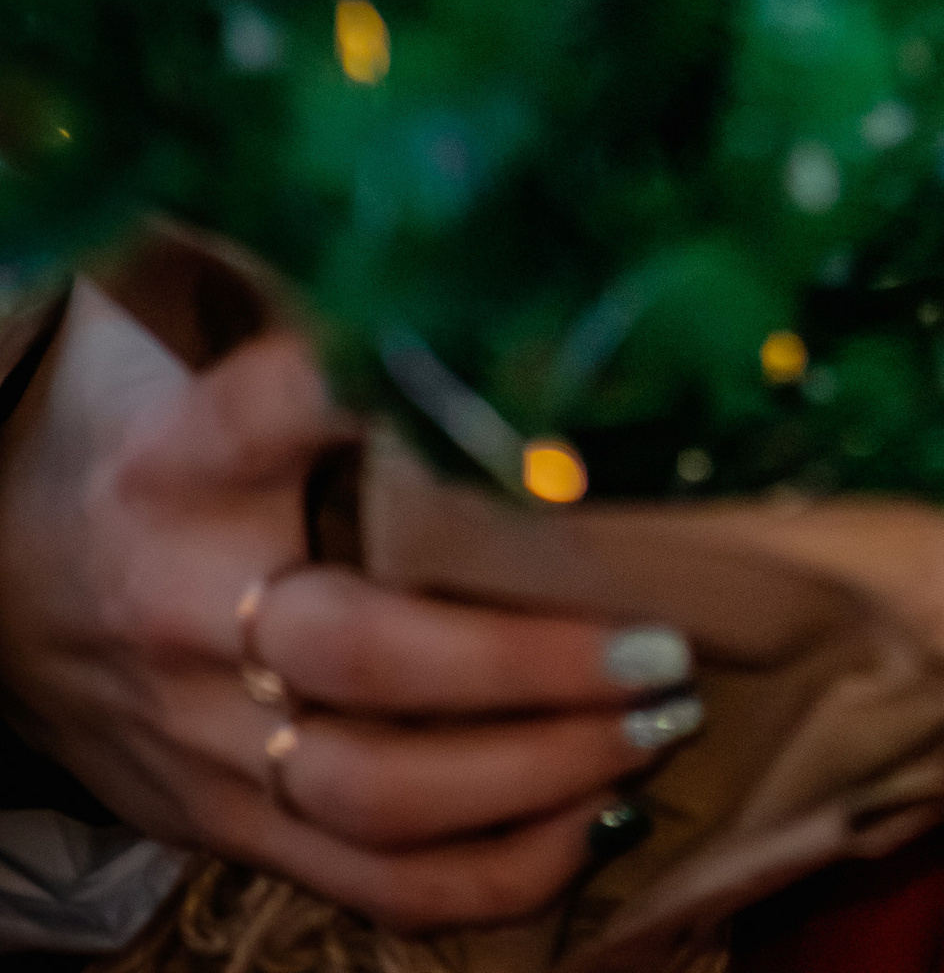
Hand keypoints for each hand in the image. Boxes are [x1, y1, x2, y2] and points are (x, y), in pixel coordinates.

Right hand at [0, 304, 698, 931]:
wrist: (2, 589)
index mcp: (175, 468)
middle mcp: (184, 607)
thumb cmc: (145, 461)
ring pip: (382, 789)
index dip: (375, 393)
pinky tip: (594, 815)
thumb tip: (478, 280)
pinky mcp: (224, 824)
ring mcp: (205, 737)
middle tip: (660, 637)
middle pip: (369, 650)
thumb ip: (317, 337)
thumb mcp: (193, 370)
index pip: (271, 410)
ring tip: (657, 718)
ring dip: (542, 769)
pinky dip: (496, 869)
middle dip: (534, 658)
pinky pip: (370, 881)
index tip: (507, 382)